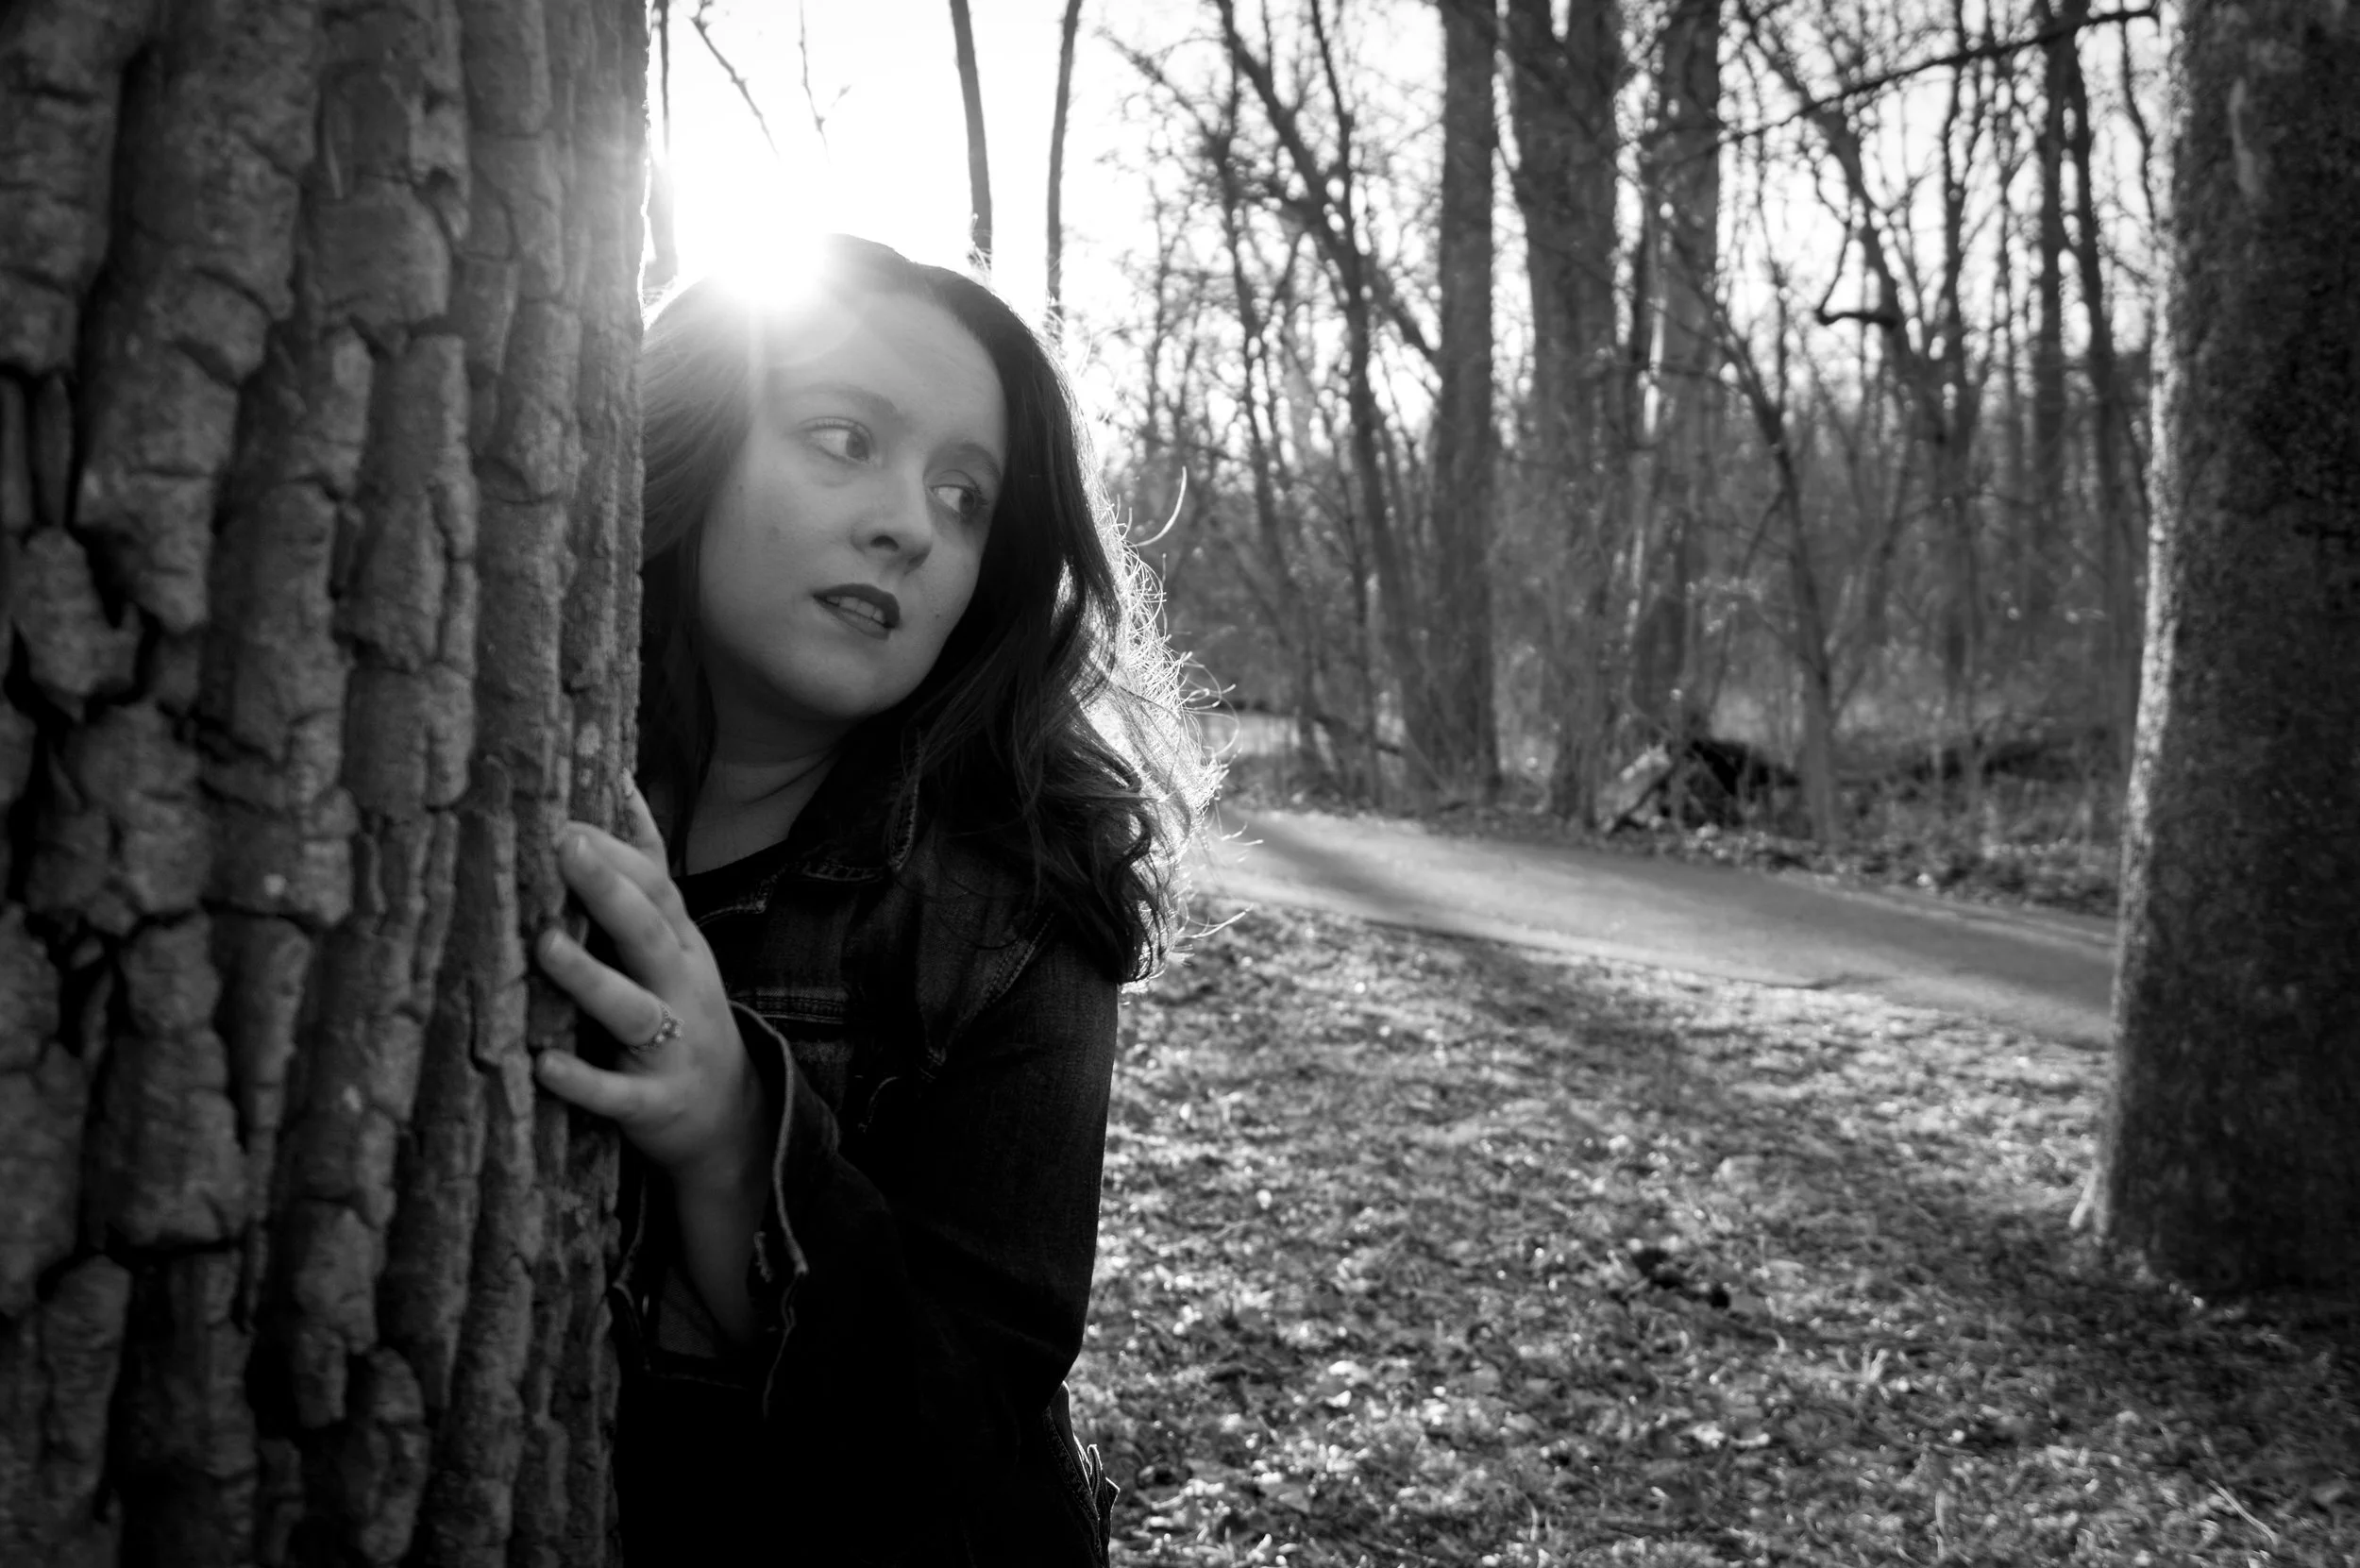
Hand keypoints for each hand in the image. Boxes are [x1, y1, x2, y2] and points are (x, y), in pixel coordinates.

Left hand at [531, 782, 765, 1196]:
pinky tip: (543, 1065)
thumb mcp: (677, 941)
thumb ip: (648, 870)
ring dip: (589, 978)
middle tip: (563, 848)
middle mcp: (682, 988)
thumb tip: (621, 780)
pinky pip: (618, 1093)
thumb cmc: (683, 1012)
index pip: (659, 888)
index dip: (618, 853)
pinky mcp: (654, 1102)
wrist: (728, 1117)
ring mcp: (672, 1046)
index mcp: (682, 945)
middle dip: (608, 890)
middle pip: (650, 933)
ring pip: (632, 1008)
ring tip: (545, 945)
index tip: (569, 820)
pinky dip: (583, 1081)